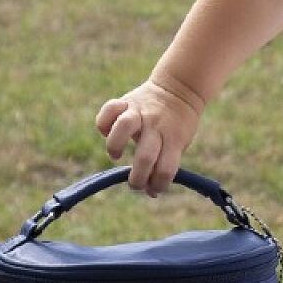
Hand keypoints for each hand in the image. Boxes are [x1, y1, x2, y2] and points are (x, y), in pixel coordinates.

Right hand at [94, 76, 203, 195]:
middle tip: (135, 181)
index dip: (158, 185)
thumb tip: (151, 193)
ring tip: (116, 155)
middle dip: (137, 178)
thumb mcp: (179, 145)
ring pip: (124, 126)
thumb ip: (165, 166)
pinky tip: (107, 132)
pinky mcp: (126, 101)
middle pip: (145, 156)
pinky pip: (109, 109)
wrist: (179, 89)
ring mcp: (140, 112)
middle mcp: (156, 126)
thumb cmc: (177, 126)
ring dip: (115, 146)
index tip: (153, 187)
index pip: (166, 170)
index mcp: (174, 139)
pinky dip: (103, 123)